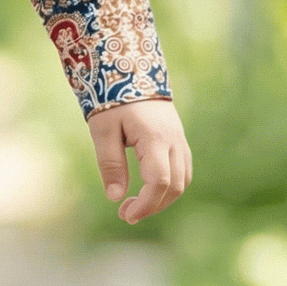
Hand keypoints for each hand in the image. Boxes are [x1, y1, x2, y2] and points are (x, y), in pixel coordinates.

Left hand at [87, 99, 191, 224]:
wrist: (131, 70)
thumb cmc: (112, 99)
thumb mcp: (103, 131)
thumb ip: (110, 164)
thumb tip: (115, 198)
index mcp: (155, 139)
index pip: (160, 182)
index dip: (146, 204)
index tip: (126, 215)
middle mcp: (174, 141)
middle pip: (175, 186)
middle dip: (153, 205)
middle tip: (125, 214)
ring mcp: (180, 140)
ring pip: (183, 180)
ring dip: (163, 198)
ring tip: (136, 205)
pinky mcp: (178, 139)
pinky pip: (182, 170)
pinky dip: (169, 186)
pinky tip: (149, 190)